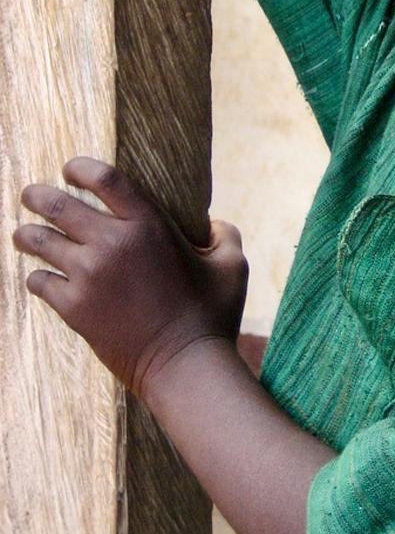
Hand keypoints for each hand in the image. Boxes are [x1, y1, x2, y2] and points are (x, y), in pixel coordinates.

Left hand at [13, 157, 247, 399]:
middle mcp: (113, 243)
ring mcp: (88, 276)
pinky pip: (39, 282)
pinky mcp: (74, 308)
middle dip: (37, 195)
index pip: (104, 179)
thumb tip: (210, 224)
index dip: (80, 167)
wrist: (184, 366)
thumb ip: (222, 233)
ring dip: (27, 234)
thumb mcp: (232, 264)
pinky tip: (41, 278)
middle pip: (57, 205)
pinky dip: (37, 277)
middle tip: (30, 194)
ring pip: (38, 242)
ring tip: (23, 234)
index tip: (70, 169)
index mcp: (149, 225)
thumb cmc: (212, 314)